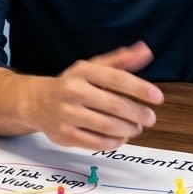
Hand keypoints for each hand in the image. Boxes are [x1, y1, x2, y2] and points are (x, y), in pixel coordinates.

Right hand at [25, 42, 163, 150]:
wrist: (34, 101)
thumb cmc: (70, 83)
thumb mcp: (92, 67)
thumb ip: (120, 60)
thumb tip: (145, 51)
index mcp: (83, 72)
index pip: (117, 79)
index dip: (140, 88)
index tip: (158, 97)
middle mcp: (73, 91)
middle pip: (114, 105)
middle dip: (138, 114)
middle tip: (150, 118)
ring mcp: (67, 114)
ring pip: (107, 126)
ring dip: (128, 129)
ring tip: (136, 128)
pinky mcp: (64, 135)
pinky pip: (96, 142)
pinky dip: (113, 142)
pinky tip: (121, 137)